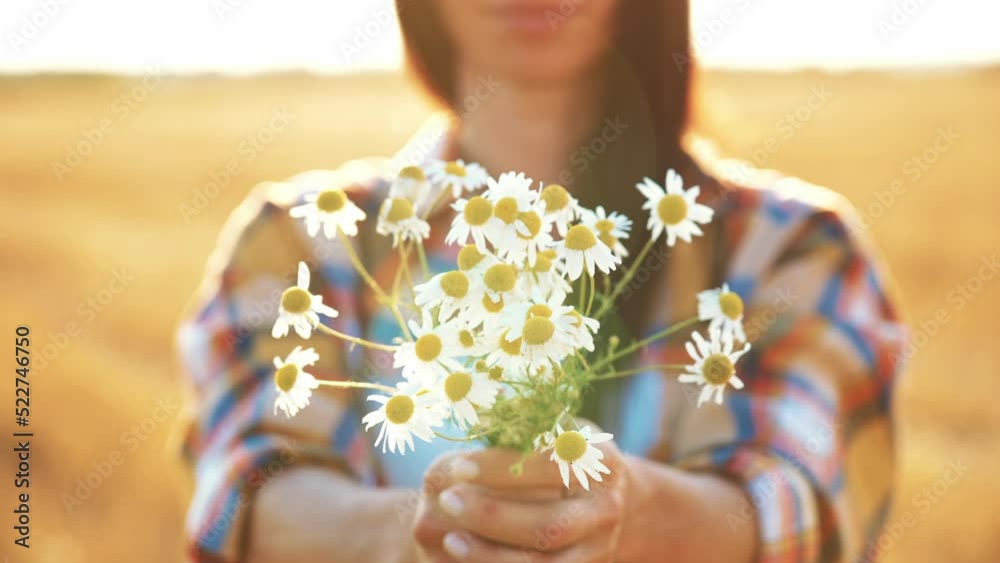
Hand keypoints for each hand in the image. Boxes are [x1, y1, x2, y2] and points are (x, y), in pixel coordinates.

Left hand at [412, 437, 628, 561]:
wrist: (602, 499)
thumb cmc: (563, 453)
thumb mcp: (550, 428)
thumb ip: (519, 423)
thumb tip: (473, 410)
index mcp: (600, 463)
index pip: (549, 467)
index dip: (502, 469)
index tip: (458, 466)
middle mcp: (605, 511)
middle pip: (548, 524)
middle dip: (493, 517)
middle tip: (447, 500)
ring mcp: (596, 550)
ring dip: (491, 555)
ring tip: (450, 539)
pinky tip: (464, 556)